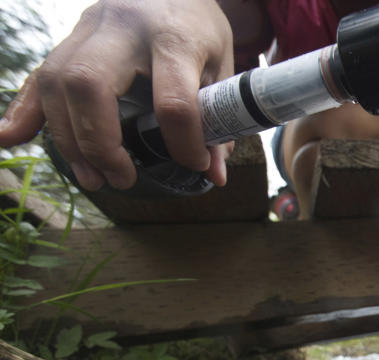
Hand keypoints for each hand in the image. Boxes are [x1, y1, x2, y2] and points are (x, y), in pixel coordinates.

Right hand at [0, 0, 233, 188]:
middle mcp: (124, 28)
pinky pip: (39, 73)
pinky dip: (25, 109)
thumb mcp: (221, 64)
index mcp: (174, 37)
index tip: (196, 164)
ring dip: (67, 138)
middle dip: (98, 142)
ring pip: (56, 81)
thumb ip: (218, 115)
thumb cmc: (199, 27)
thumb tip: (215, 174)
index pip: (174, 100)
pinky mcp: (70, 35)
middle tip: (120, 178)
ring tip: (92, 176)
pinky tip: (12, 138)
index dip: (184, 143)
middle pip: (89, 84)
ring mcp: (89, 27)